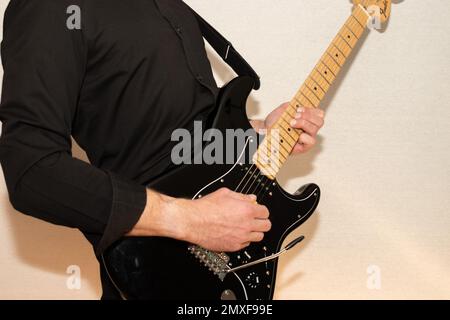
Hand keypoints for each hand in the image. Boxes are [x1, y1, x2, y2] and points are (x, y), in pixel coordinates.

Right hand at [128, 188, 270, 251]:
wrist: (192, 221)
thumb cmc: (205, 208)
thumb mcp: (225, 193)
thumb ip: (241, 196)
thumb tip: (251, 198)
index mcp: (246, 210)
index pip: (265, 212)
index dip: (261, 210)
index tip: (258, 210)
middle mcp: (246, 225)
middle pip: (266, 226)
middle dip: (262, 221)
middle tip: (255, 219)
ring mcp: (241, 237)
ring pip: (259, 237)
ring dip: (255, 232)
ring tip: (246, 227)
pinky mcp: (234, 246)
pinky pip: (246, 245)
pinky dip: (244, 240)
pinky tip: (236, 234)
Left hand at [257, 102, 324, 153]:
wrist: (265, 130)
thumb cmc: (275, 121)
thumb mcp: (284, 109)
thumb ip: (293, 105)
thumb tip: (300, 104)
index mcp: (307, 118)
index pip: (319, 114)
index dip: (311, 110)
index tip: (299, 109)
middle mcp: (309, 128)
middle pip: (320, 121)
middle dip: (308, 116)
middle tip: (295, 116)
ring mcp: (307, 138)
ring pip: (315, 130)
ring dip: (304, 124)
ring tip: (292, 123)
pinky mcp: (303, 147)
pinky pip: (311, 142)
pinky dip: (305, 137)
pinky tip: (298, 135)